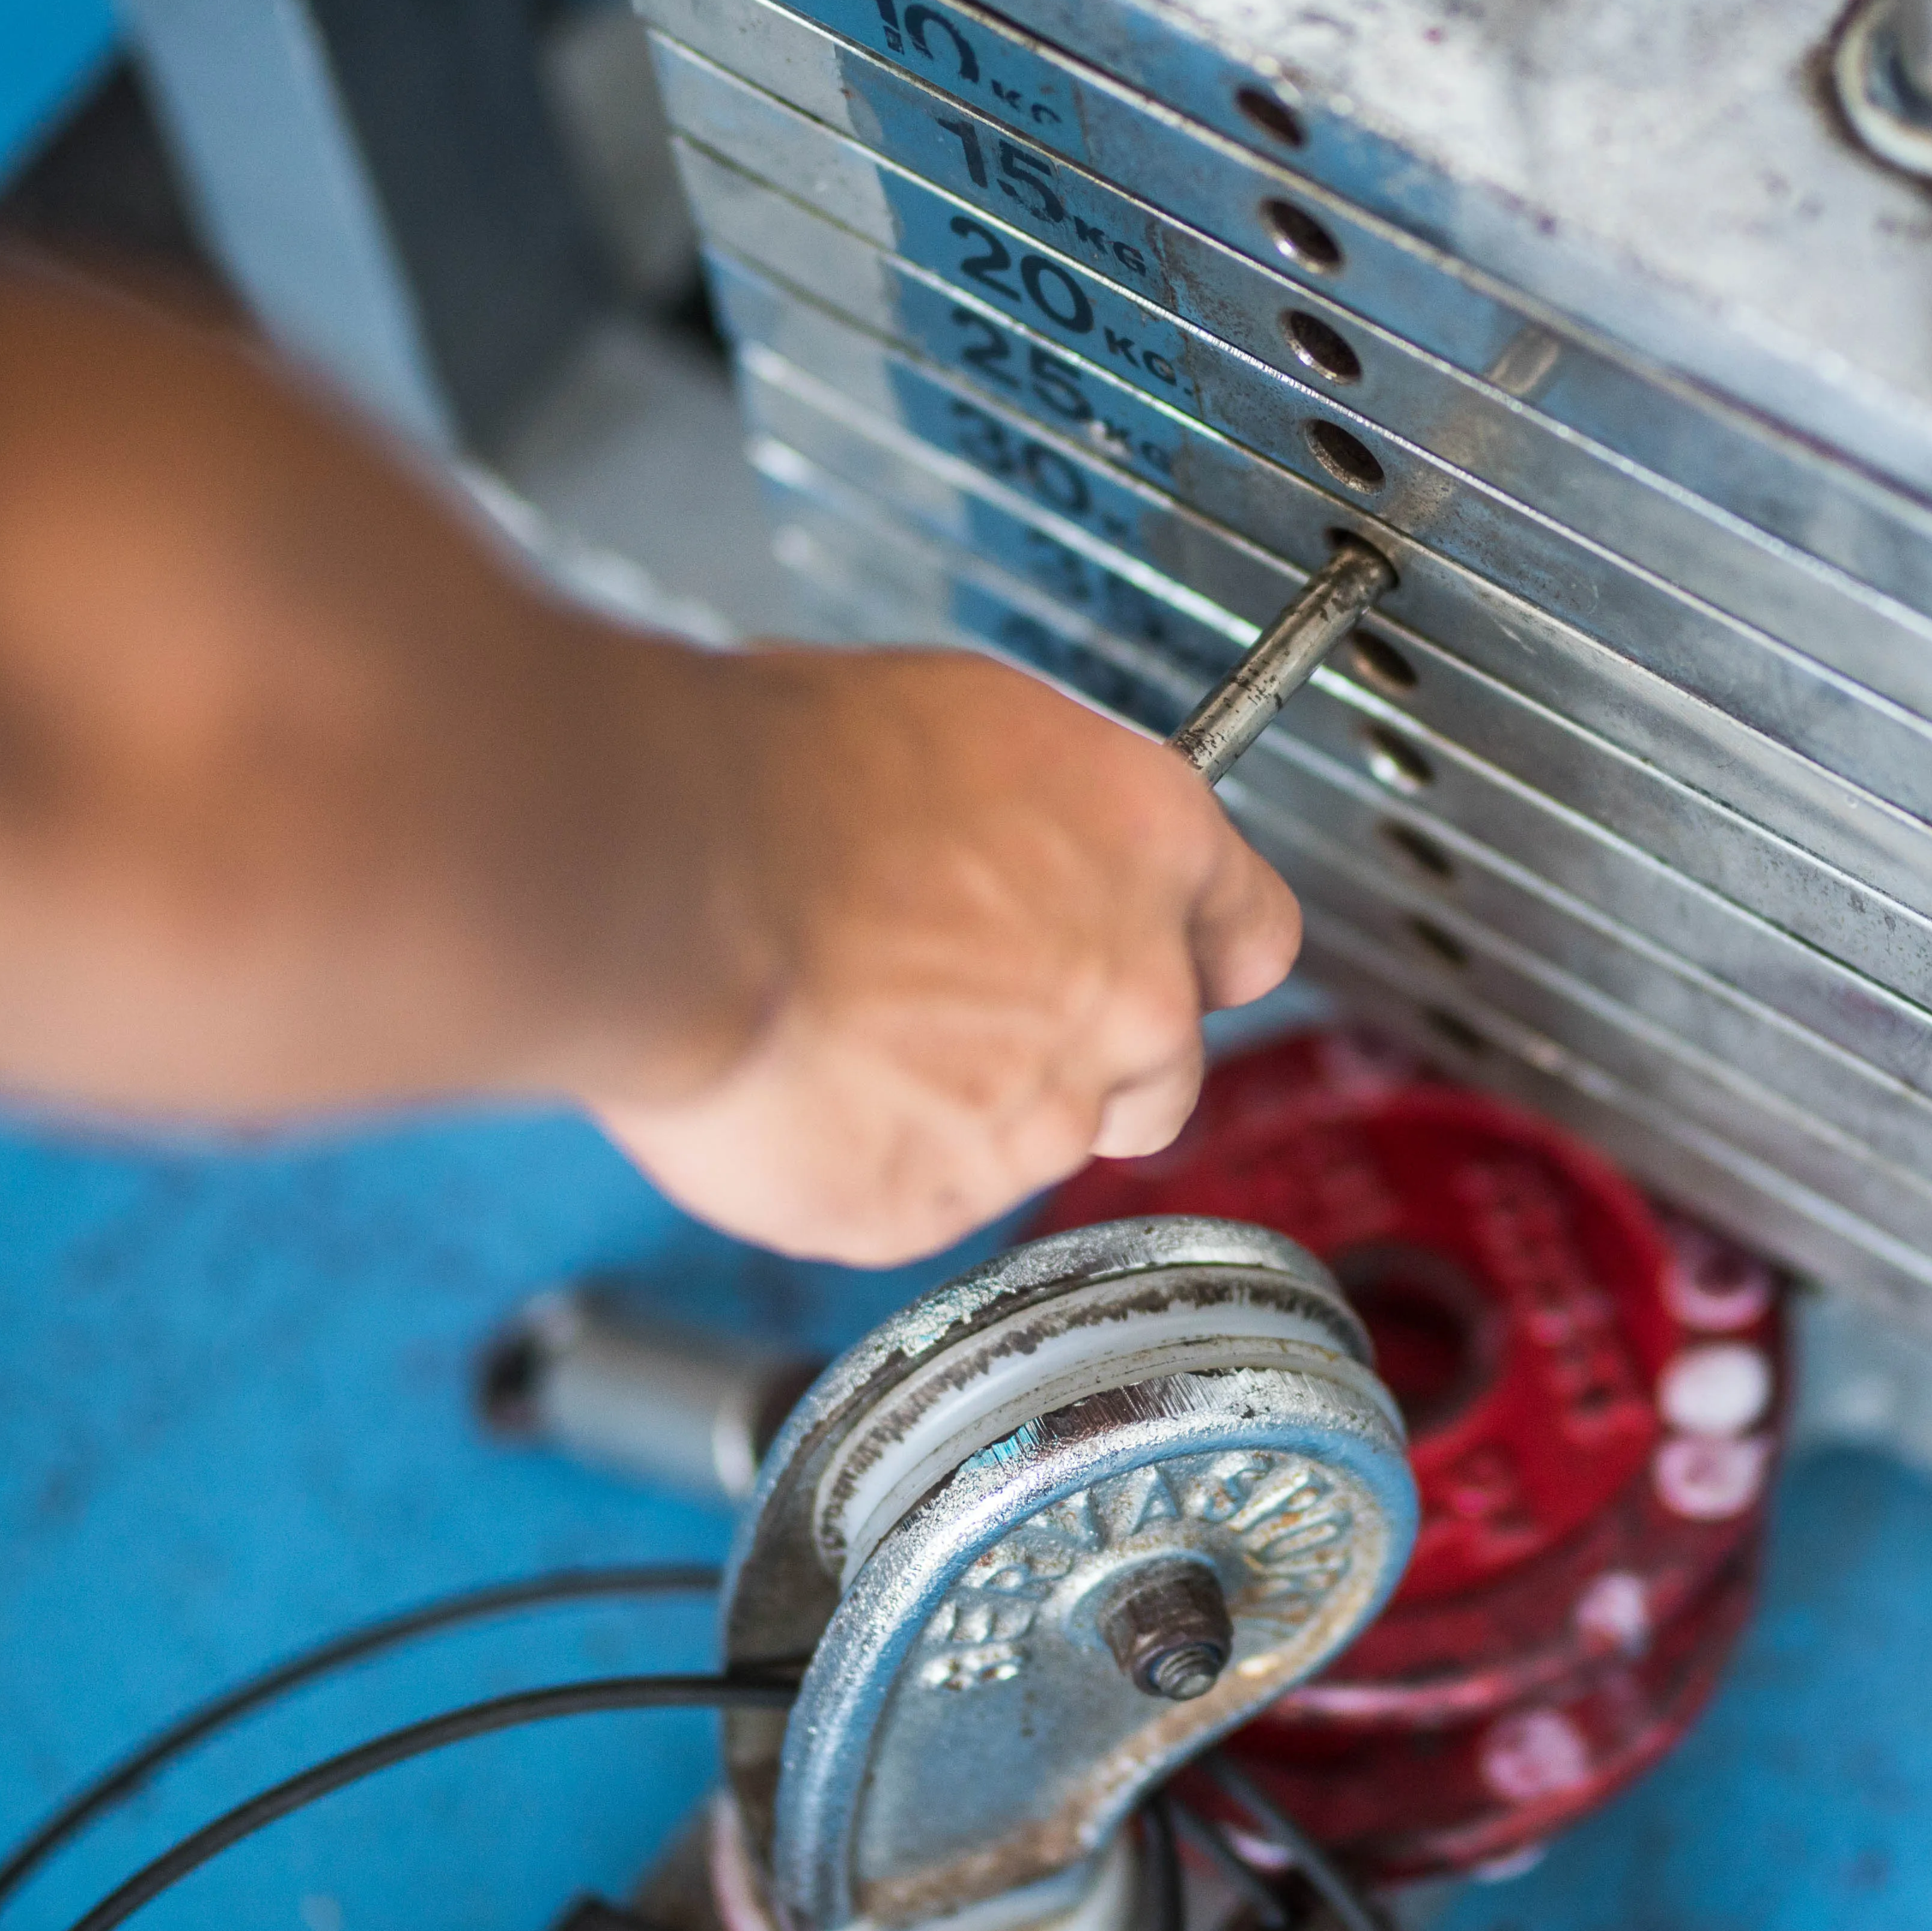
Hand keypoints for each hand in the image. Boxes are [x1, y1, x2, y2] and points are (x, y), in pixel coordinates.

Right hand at [582, 646, 1298, 1264]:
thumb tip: (1013, 846)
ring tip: (848, 1036)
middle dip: (1083, 1056)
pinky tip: (801, 1090)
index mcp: (1152, 846)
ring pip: (1038, 1140)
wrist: (678, 880)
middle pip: (1165, 1070)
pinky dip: (869, 1162)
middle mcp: (1135, 993)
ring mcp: (1045, 1114)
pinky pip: (922, 1199)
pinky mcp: (938, 1207)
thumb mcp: (957, 723)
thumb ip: (1035, 818)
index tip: (1161, 962)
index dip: (1196, 954)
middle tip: (964, 1012)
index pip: (1253, 934)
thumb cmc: (784, 773)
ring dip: (966, 1108)